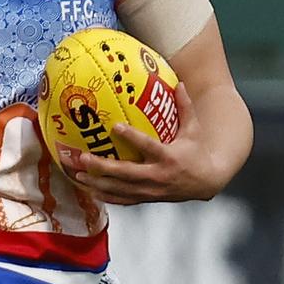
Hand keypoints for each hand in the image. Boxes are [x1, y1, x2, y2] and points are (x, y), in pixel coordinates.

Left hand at [57, 82, 218, 204]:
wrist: (206, 182)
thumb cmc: (196, 152)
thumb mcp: (194, 129)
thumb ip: (184, 107)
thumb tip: (178, 82)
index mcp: (168, 157)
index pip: (147, 145)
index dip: (131, 137)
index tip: (115, 126)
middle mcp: (158, 176)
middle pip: (126, 173)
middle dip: (103, 167)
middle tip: (83, 158)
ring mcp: (151, 190)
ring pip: (120, 189)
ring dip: (97, 183)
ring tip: (77, 175)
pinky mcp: (148, 199)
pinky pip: (123, 200)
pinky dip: (106, 196)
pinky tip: (89, 190)